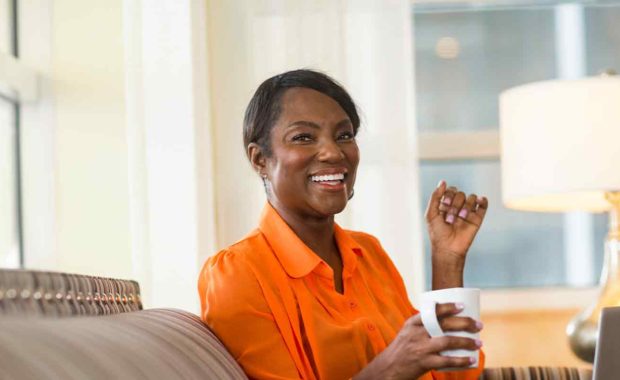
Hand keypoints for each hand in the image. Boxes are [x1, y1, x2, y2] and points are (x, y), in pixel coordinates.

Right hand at [353, 303, 481, 379]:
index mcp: (413, 323)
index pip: (432, 311)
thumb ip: (423, 325)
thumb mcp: (407, 332)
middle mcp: (417, 333)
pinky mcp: (424, 362)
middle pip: (444, 324)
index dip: (448, 307)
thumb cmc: (402, 348)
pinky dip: (461, 360)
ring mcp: (421, 348)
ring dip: (466, 342)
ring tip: (479, 342)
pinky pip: (446, 361)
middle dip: (464, 323)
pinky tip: (471, 359)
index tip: (462, 306)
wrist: (388, 368)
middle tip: (478, 324)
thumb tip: (447, 317)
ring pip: (448, 342)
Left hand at [425, 181, 487, 287]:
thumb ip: (435, 196)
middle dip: (455, 204)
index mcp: (446, 204)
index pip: (451, 190)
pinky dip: (482, 200)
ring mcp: (468, 212)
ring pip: (471, 198)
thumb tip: (443, 181)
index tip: (444, 206)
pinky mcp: (478, 218)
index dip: (448, 195)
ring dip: (465, 206)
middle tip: (450, 218)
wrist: (448, 249)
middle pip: (461, 194)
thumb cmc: (437, 233)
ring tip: (460, 218)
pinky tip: (479, 201)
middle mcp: (457, 207)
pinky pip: (483, 205)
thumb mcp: (431, 213)